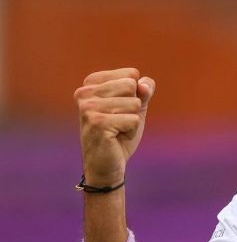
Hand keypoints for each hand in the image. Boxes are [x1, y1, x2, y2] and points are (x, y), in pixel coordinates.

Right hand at [75, 67, 155, 186]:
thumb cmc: (120, 135)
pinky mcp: (97, 122)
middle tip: (119, 123)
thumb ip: (143, 91)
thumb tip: (145, 84)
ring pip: (134, 103)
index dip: (134, 96)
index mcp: (91, 83)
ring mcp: (88, 107)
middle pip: (131, 86)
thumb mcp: (135, 108)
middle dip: (133, 108)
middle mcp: (85, 92)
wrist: (107, 165)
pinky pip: (133, 120)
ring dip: (132, 121)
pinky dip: (131, 132)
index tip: (120, 111)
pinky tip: (116, 138)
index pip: (131, 75)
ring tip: (117, 131)